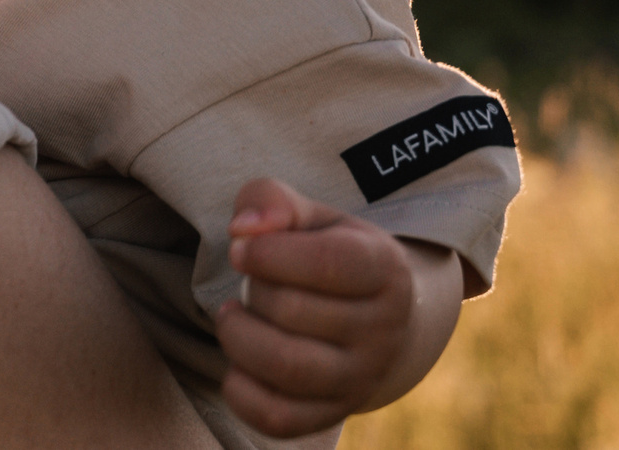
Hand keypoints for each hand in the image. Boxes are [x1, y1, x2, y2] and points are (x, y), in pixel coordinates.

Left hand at [213, 178, 462, 437]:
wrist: (371, 316)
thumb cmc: (327, 253)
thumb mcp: (309, 215)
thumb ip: (271, 200)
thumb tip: (243, 229)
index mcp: (384, 270)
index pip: (329, 263)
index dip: (269, 253)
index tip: (240, 248)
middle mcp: (384, 331)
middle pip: (293, 311)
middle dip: (252, 290)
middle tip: (248, 282)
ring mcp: (362, 379)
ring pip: (286, 368)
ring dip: (238, 336)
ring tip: (234, 316)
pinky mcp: (332, 414)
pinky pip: (277, 417)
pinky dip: (240, 389)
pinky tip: (239, 361)